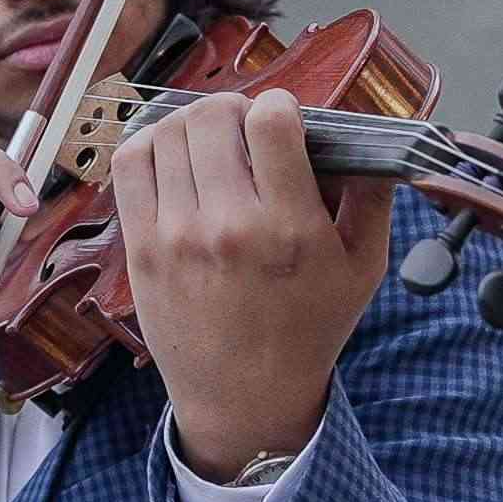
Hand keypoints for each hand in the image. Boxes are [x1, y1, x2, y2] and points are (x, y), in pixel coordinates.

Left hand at [108, 89, 394, 481]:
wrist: (245, 396)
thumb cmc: (308, 328)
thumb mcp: (364, 267)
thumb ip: (371, 197)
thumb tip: (366, 137)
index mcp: (290, 228)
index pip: (271, 122)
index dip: (278, 106)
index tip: (283, 120)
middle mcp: (230, 227)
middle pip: (213, 116)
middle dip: (233, 109)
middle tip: (244, 129)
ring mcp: (177, 237)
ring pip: (169, 133)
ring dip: (193, 125)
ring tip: (210, 144)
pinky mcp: (142, 248)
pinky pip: (131, 163)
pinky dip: (150, 144)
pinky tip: (173, 157)